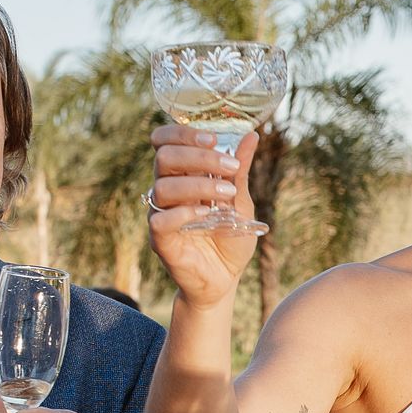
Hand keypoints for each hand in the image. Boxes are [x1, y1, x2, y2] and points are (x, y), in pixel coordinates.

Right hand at [148, 123, 260, 307]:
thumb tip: (251, 135)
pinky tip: (205, 214)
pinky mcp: (160, 240)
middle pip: (164, 157)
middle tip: (229, 167)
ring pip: (163, 187)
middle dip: (199, 157)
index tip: (213, 138)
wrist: (226, 278)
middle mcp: (167, 191)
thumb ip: (240, 170)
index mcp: (182, 175)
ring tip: (226, 194)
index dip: (183, 134)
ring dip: (198, 185)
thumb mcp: (241, 200)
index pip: (165, 142)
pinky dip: (184, 213)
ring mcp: (161, 215)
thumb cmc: (230, 238)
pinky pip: (160, 220)